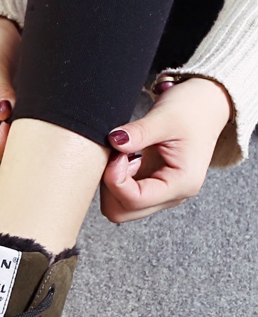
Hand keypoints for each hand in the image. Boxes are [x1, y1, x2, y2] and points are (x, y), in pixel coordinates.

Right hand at [0, 16, 20, 169]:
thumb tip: (4, 113)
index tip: (11, 125)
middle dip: (11, 144)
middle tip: (26, 121)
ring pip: (7, 149)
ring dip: (21, 136)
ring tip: (28, 112)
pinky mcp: (4, 120)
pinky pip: (17, 136)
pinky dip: (27, 129)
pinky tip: (32, 113)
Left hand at [100, 77, 231, 222]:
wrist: (207, 105)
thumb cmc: (193, 110)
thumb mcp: (166, 117)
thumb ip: (139, 132)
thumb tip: (114, 141)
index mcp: (181, 183)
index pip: (134, 199)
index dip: (115, 179)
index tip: (116, 154)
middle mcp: (172, 195)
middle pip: (122, 211)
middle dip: (110, 185)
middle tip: (116, 155)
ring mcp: (160, 194)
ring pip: (119, 206)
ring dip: (111, 183)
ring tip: (122, 155)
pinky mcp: (150, 187)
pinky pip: (122, 195)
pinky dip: (115, 179)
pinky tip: (124, 158)